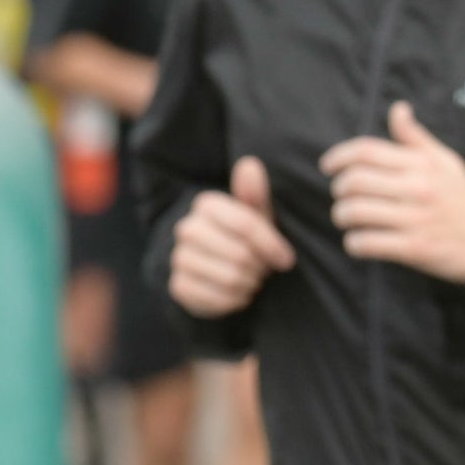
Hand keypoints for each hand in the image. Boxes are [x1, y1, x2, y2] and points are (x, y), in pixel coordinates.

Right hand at [169, 156, 295, 317]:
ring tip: (251, 279)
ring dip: (250, 284)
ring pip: (230, 278)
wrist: (217, 268)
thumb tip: (250, 164)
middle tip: (263, 268)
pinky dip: (235, 300)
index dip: (271, 245)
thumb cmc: (245, 237)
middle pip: (240, 254)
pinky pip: (217, 298)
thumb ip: (254, 193)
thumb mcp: (256, 214)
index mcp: (207, 204)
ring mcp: (178, 257)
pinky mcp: (178, 286)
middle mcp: (187, 228)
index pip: (246, 225)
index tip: (286, 259)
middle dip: (260, 266)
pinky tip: (238, 292)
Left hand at [323, 102, 464, 283]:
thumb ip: (416, 138)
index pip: (367, 151)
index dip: (339, 156)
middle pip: (355, 181)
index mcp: (422, 164)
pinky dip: (355, 243)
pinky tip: (361, 242)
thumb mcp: (447, 161)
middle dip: (338, 190)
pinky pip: (367, 243)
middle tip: (343, 196)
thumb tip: (397, 109)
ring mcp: (415, 219)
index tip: (328, 166)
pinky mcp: (414, 248)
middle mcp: (417, 188)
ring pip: (355, 212)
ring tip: (348, 219)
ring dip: (342, 217)